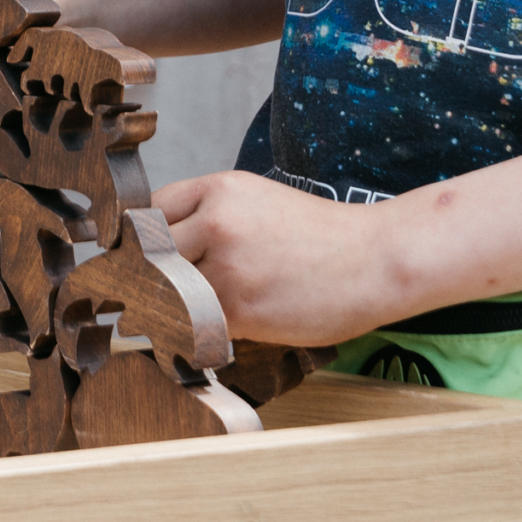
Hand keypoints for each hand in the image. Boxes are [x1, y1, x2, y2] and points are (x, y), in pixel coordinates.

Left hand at [154, 170, 399, 346]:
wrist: (375, 259)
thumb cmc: (322, 237)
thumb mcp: (259, 203)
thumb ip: (212, 218)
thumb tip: (165, 251)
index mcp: (220, 189)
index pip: (151, 213)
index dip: (146, 241)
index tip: (146, 261)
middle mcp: (216, 221)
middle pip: (151, 255)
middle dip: (152, 277)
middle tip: (159, 296)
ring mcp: (226, 266)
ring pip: (169, 294)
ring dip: (176, 309)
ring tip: (197, 314)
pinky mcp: (240, 309)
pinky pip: (196, 325)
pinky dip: (202, 332)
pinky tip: (226, 327)